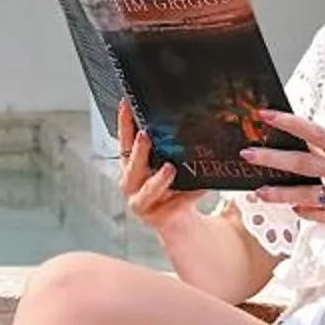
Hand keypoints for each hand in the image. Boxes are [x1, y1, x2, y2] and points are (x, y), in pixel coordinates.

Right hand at [115, 100, 181, 226]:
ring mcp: (141, 202)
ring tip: (169, 168)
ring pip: (147, 191)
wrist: (178, 220)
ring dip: (158, 180)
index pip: (124, 141)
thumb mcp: (166, 164)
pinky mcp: (158, 217)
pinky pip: (175, 204)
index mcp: (130, 166)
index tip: (126, 104)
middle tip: (145, 135)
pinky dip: (189, 195)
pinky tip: (201, 186)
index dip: (123, 123)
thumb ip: (167, 148)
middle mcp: (131, 184)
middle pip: (130, 167)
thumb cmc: (170, 187)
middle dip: (138, 151)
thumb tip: (187, 117)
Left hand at [240, 111, 324, 244]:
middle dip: (271, 158)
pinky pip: (320, 216)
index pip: (316, 131)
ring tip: (259, 191)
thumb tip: (304, 147)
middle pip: (303, 162)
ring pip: (306, 194)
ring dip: (279, 193)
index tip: (264, 115)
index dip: (288, 122)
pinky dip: (304, 212)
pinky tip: (294, 209)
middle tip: (248, 154)